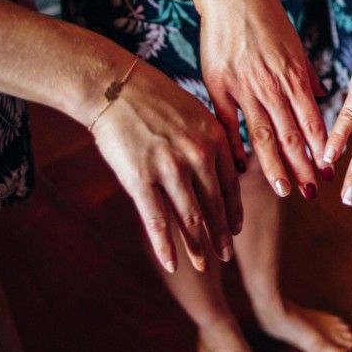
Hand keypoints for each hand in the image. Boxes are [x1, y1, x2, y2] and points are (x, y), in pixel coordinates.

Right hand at [91, 58, 242, 272]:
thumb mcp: (194, 112)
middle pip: (214, 206)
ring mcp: (170, 169)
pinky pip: (157, 222)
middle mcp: (197, 156)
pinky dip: (166, 247)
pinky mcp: (141, 179)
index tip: (235, 229)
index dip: (233, 212)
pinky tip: (172, 265)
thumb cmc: (154, 96)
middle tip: (225, 255)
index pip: (230, 185)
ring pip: (190, 218)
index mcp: (214, 138)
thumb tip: (223, 165)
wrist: (116, 86)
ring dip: (198, 246)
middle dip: (221, 235)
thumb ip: (210, 140)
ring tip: (204, 265)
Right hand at [191, 0, 327, 199]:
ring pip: (263, 134)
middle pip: (291, 134)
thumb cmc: (267, 18)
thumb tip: (321, 96)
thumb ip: (305, 75)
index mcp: (293, 75)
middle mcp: (272, 84)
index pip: (312, 121)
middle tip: (311, 192)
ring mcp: (244, 86)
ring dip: (276, 164)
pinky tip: (243, 168)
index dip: (321, 150)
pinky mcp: (219, 85)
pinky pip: (230, 123)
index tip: (329, 173)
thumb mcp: (294, 45)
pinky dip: (237, 147)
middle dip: (304, 166)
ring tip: (285, 188)